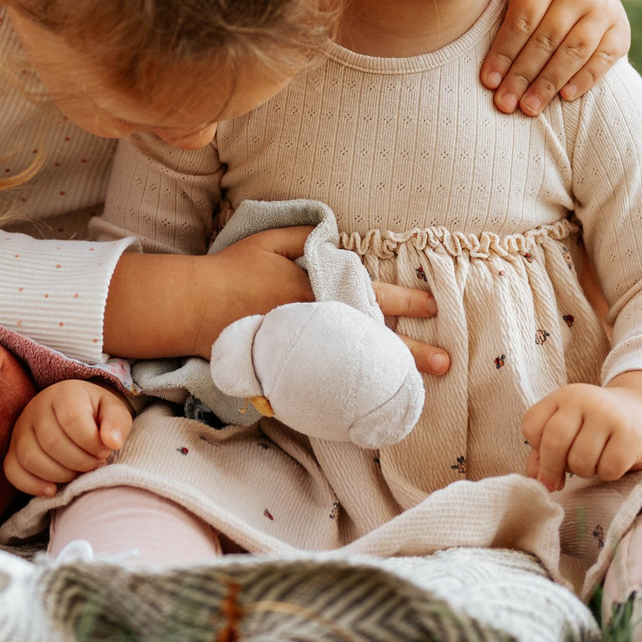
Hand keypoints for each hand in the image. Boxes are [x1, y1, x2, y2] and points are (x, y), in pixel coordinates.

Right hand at [5, 379, 131, 497]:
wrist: (76, 410)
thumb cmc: (97, 413)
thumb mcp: (114, 411)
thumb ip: (117, 423)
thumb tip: (112, 442)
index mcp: (64, 393)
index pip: (72, 420)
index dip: (92, 443)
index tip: (105, 451)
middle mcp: (37, 407)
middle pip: (52, 443)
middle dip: (79, 462)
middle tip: (95, 464)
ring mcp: (21, 428)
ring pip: (30, 458)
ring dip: (59, 475)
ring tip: (78, 473)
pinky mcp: (12, 448)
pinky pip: (12, 470)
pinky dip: (31, 485)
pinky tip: (53, 489)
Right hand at [215, 227, 450, 377]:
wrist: (195, 305)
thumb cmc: (232, 270)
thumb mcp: (268, 240)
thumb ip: (304, 235)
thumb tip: (336, 236)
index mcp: (317, 288)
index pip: (371, 294)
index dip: (404, 301)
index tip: (433, 307)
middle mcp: (316, 321)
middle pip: (372, 337)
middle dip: (411, 351)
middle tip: (446, 362)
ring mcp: (304, 350)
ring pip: (354, 365)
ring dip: (387, 376)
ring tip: (418, 391)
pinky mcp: (287, 371)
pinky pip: (325, 385)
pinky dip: (348, 395)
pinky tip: (370, 406)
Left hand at [483, 0, 629, 115]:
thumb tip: (452, 0)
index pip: (521, 20)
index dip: (503, 53)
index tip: (488, 82)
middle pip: (545, 40)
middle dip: (522, 76)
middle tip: (504, 105)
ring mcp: (603, 8)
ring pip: (573, 52)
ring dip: (549, 84)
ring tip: (528, 108)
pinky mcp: (621, 29)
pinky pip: (603, 59)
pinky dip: (585, 79)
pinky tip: (565, 98)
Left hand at [520, 380, 641, 490]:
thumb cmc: (598, 426)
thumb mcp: (568, 427)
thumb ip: (544, 450)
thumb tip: (536, 480)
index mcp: (564, 396)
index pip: (531, 426)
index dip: (536, 449)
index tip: (547, 456)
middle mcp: (586, 401)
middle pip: (553, 443)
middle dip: (552, 468)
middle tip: (558, 480)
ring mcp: (610, 417)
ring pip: (580, 462)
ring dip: (583, 471)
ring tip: (593, 461)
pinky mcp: (631, 437)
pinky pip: (607, 470)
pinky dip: (607, 474)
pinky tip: (613, 461)